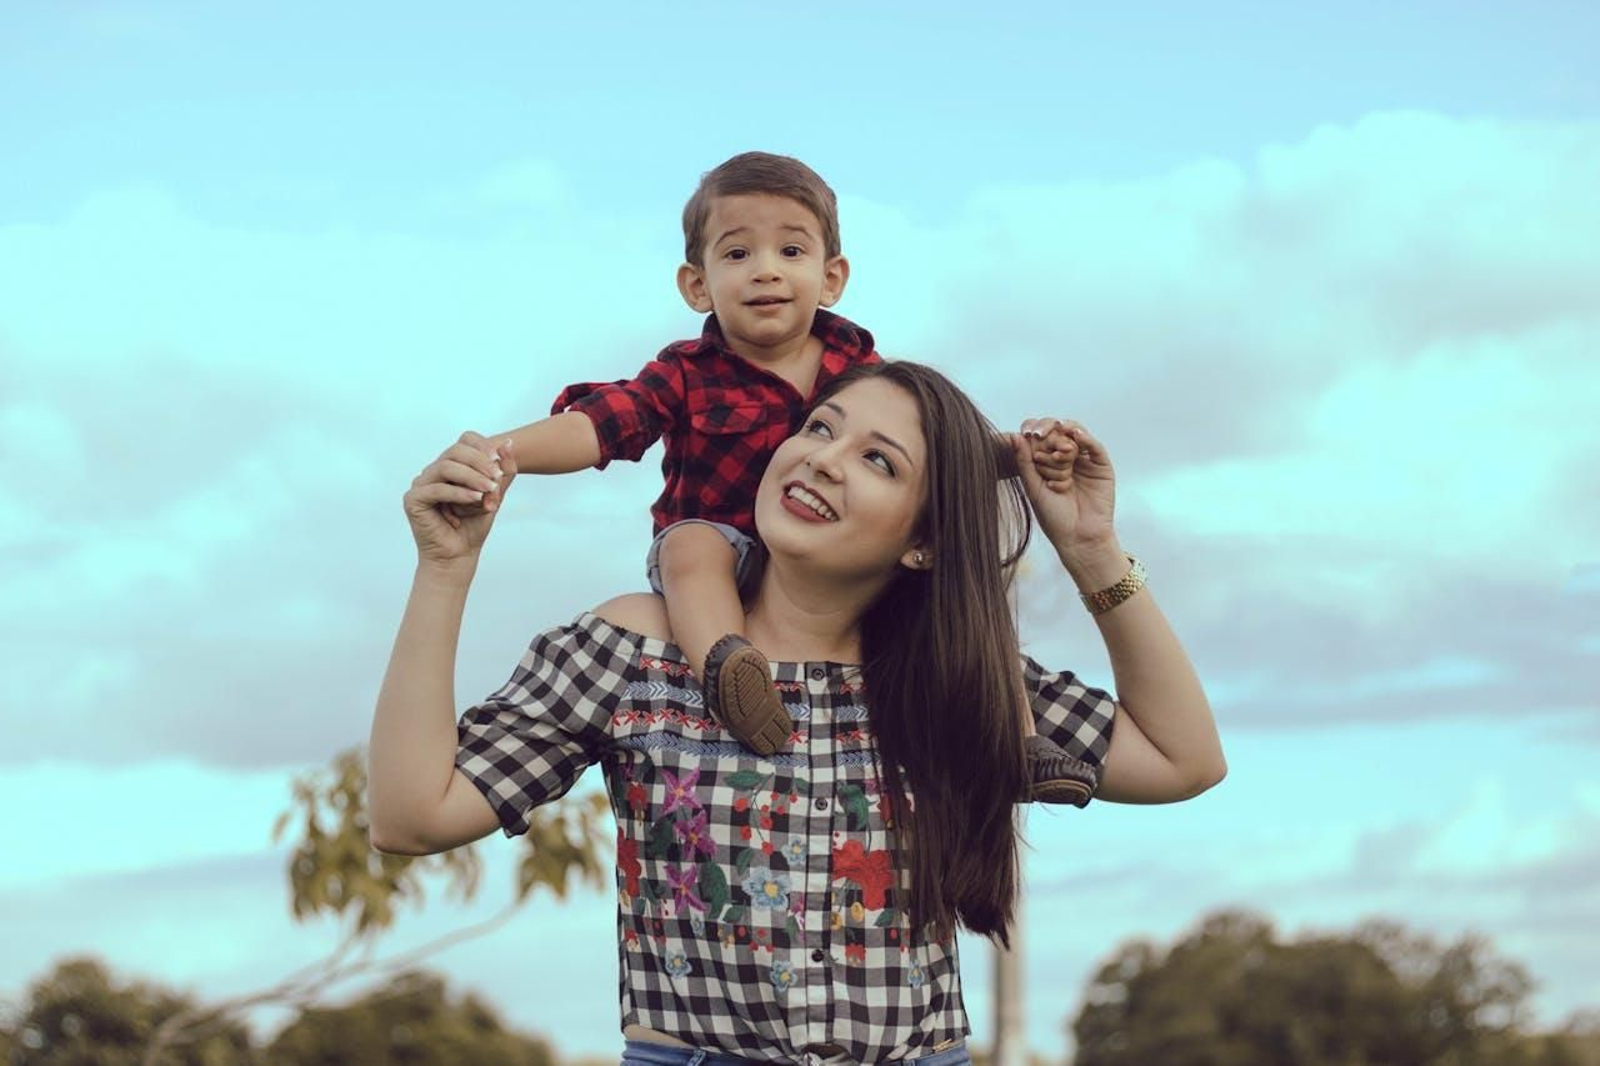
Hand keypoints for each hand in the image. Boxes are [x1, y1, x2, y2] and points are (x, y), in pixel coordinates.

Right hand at [402, 432, 516, 568]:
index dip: (482, 446)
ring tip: (489, 490)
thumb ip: (503, 472)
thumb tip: (509, 443)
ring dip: (472, 477)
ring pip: (446, 467)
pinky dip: (459, 493)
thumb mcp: (494, 495)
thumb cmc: (474, 525)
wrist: (459, 555)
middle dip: (480, 463)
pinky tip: (475, 499)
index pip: (465, 440)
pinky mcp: (413, 500)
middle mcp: (434, 471)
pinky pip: (436, 489)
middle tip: (497, 478)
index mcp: (452, 465)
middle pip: (455, 451)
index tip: (498, 461)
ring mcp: (421, 484)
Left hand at [1008, 418, 1116, 558]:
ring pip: (1075, 434)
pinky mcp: (1101, 466)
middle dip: (1049, 435)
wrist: (1077, 538)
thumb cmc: (1053, 516)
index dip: (1034, 429)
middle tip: (1043, 444)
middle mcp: (1065, 458)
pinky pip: (1095, 446)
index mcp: (1046, 462)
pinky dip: (1086, 437)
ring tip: (1059, 443)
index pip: (1039, 436)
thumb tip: (1013, 436)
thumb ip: (1024, 462)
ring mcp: (1084, 460)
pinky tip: (1076, 435)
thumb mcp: (1033, 488)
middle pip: (1057, 431)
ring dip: (1065, 436)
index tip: (1027, 434)